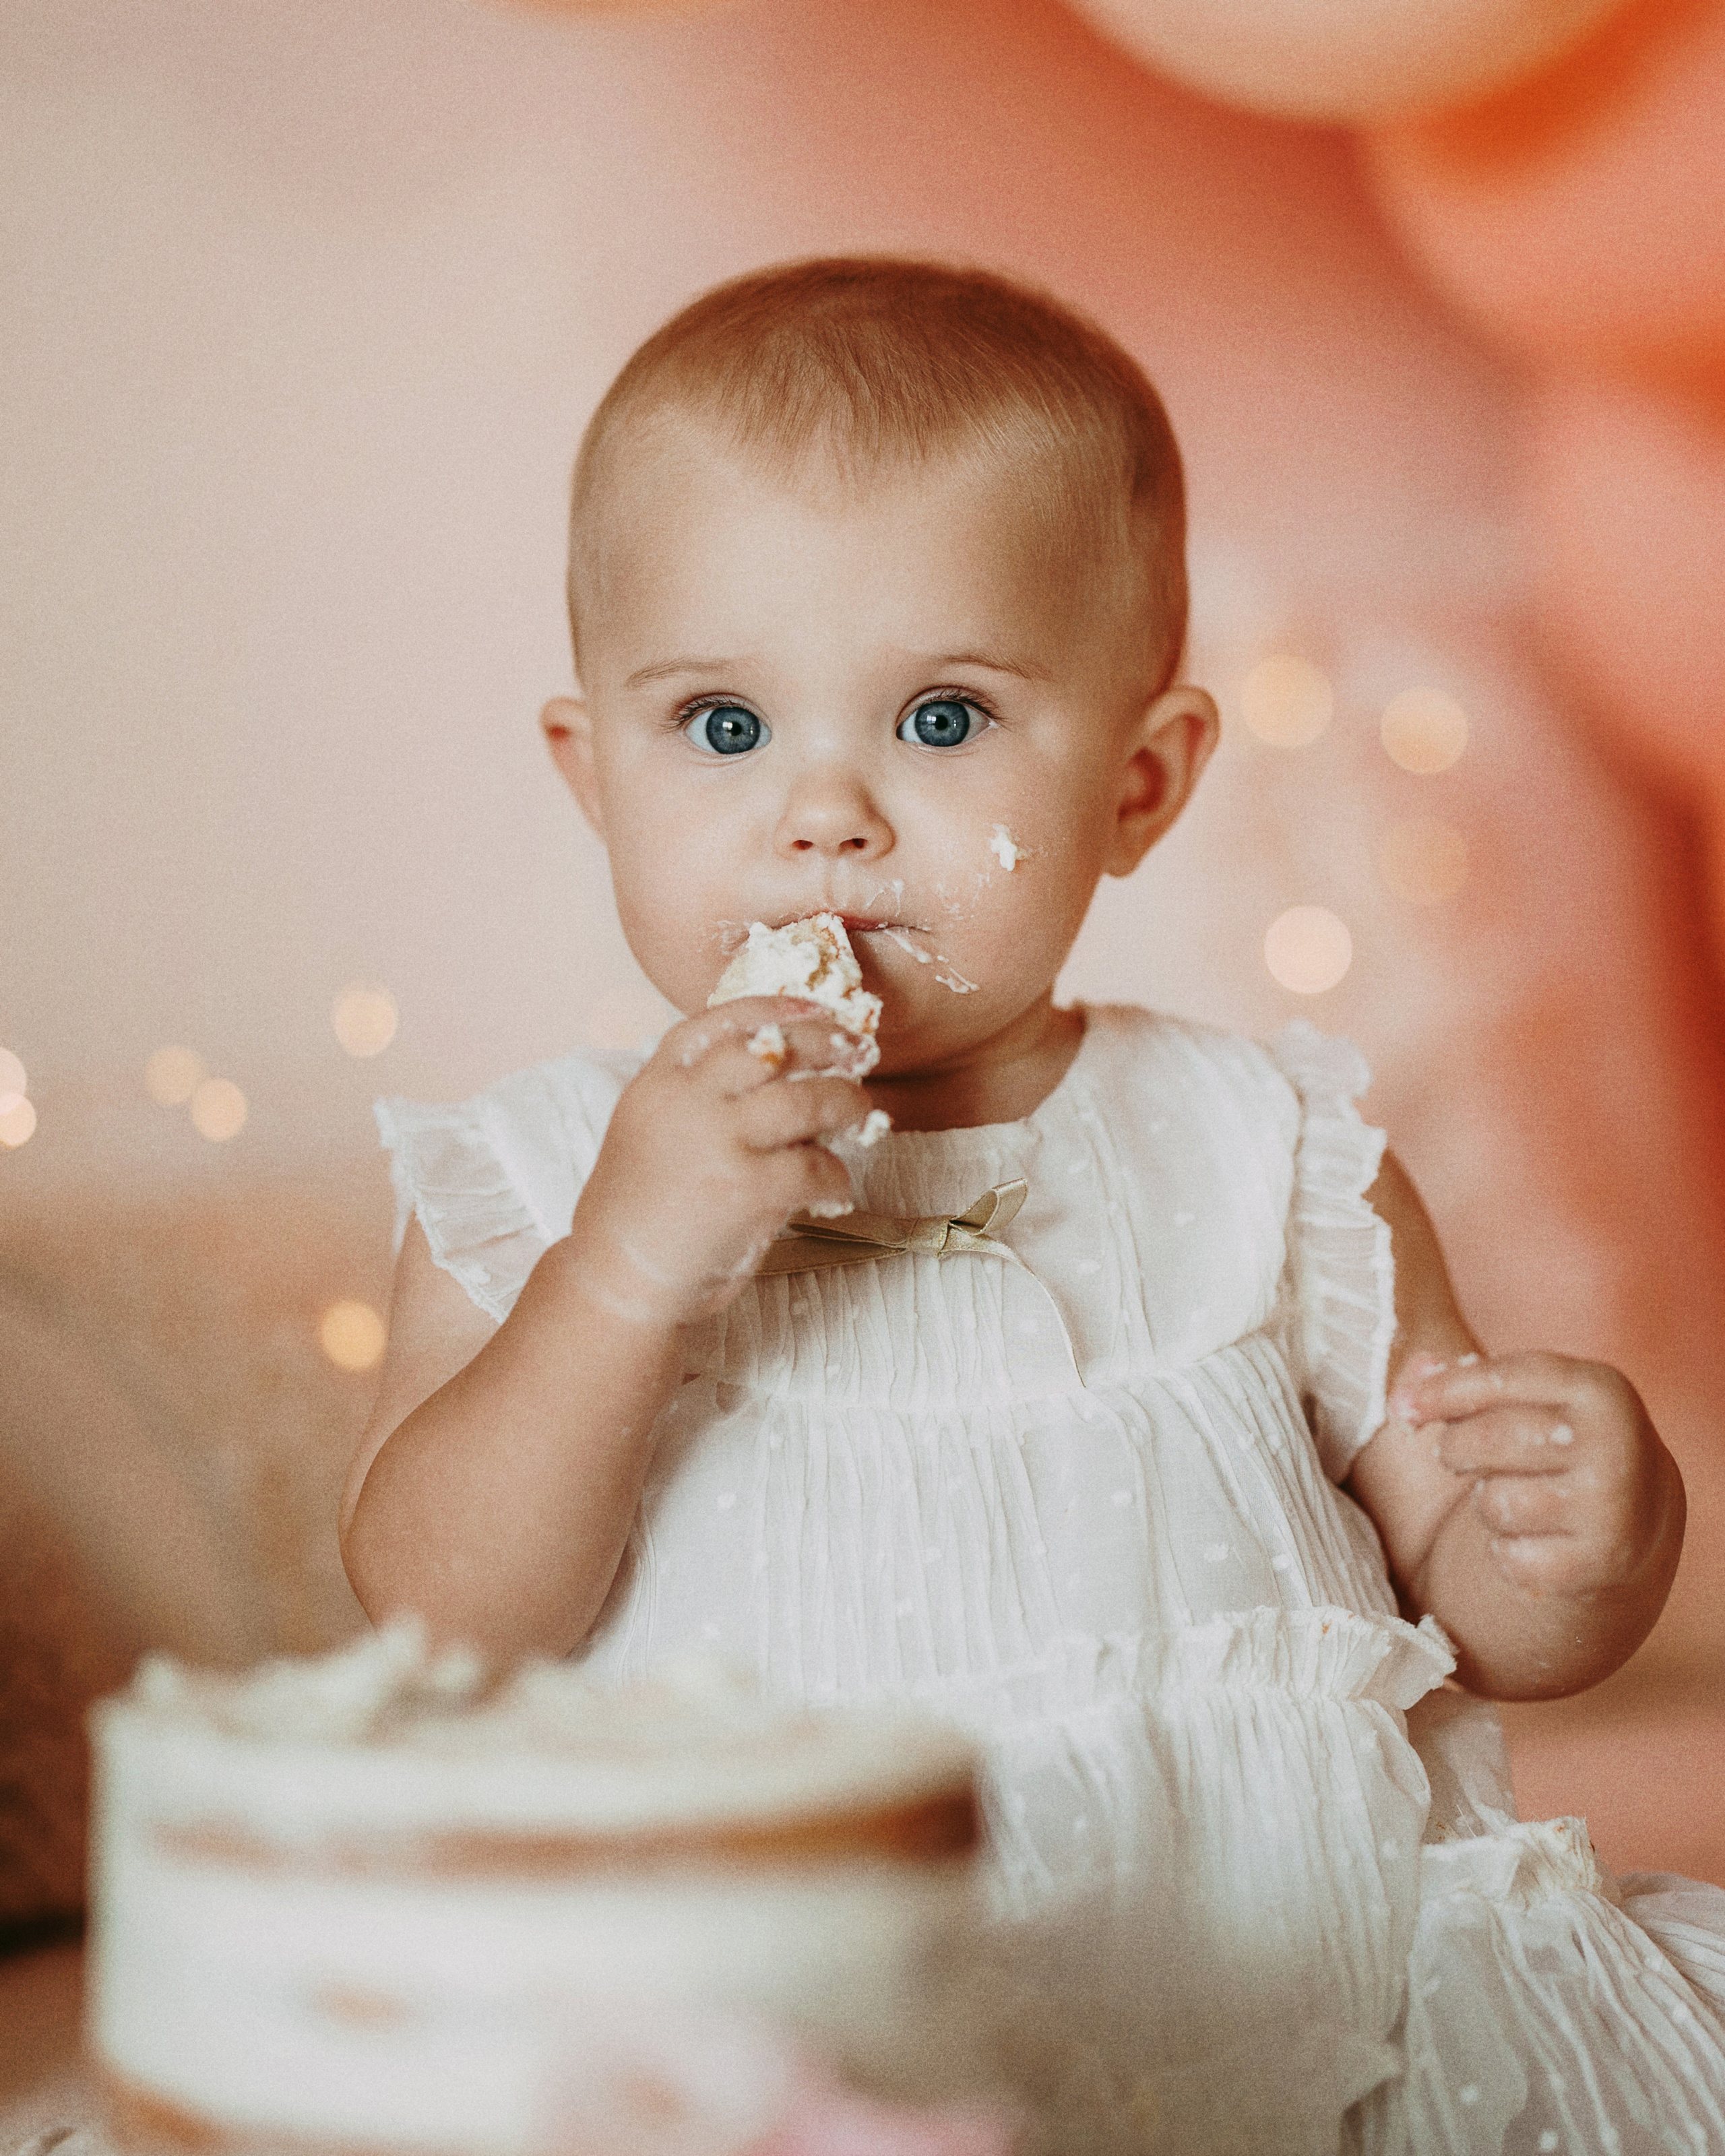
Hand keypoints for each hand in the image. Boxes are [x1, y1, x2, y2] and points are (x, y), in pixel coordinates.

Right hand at [565, 998, 869, 1328]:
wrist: (616, 1278)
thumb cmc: (639, 1211)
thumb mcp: (650, 1131)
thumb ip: (699, 1099)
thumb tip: (783, 1078)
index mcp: (658, 1081)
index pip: (719, 1021)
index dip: (774, 1008)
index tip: (813, 1009)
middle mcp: (686, 1101)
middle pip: (773, 1048)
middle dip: (826, 1043)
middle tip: (856, 1051)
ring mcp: (717, 1142)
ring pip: (806, 1100)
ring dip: (845, 1103)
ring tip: (858, 1114)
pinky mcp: (747, 1189)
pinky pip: (814, 1165)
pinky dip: (835, 1174)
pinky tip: (835, 1185)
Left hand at [1390, 1350, 1679, 1608]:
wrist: (1634, 1515)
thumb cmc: (1555, 1442)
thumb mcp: (1524, 1398)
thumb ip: (1462, 1380)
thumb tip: (1413, 1380)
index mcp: (1599, 1388)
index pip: (1502, 1378)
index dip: (1443, 1391)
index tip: (1401, 1408)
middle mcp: (1616, 1444)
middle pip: (1489, 1440)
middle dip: (1456, 1448)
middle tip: (1459, 1456)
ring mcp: (1613, 1507)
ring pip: (1496, 1502)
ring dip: (1487, 1504)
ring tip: (1515, 1497)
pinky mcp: (1602, 1563)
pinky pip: (1511, 1559)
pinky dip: (1507, 1553)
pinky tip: (1534, 1540)